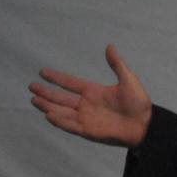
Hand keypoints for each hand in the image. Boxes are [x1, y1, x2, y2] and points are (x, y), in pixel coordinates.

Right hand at [29, 44, 151, 147]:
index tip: (42, 72)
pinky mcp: (88, 131)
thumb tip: (109, 46)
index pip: (70, 83)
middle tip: (31, 87)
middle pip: (61, 98)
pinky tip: (48, 114)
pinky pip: (70, 125)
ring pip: (62, 111)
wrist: (145, 124)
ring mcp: (86, 118)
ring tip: (34, 100)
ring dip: (48, 106)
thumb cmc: (139, 103)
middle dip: (46, 93)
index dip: (57, 78)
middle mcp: (87, 105)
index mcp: (94, 92)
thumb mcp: (128, 80)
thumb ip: (116, 64)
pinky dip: (59, 121)